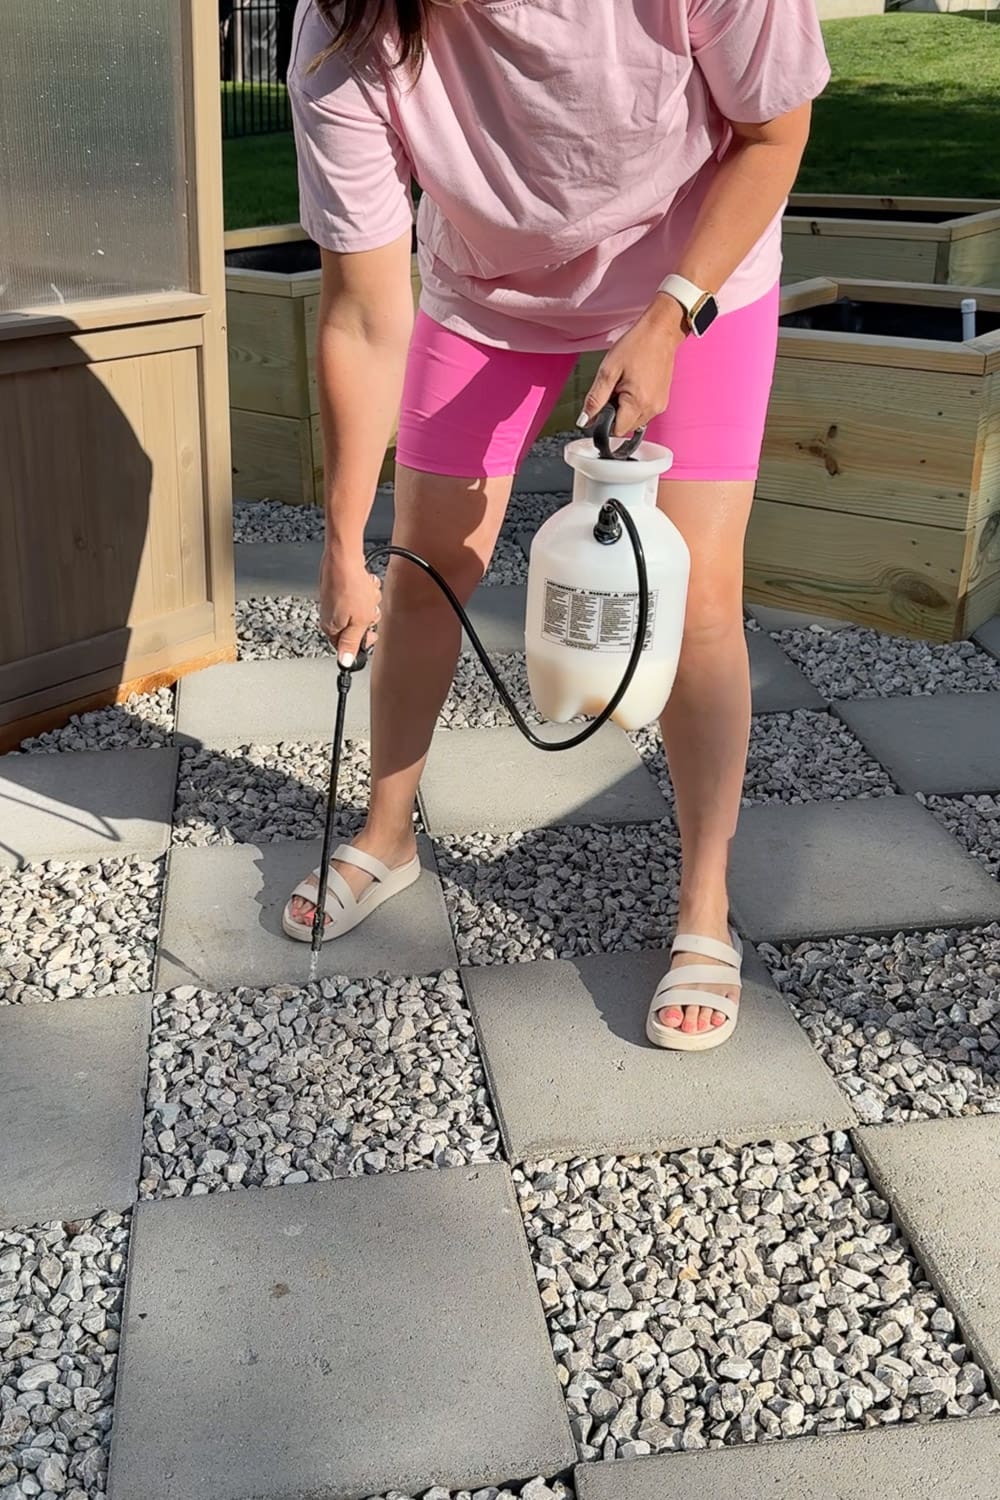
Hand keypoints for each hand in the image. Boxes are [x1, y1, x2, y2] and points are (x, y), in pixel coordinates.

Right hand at [319, 548, 381, 665]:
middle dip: (367, 618)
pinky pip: (358, 595)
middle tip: (368, 609)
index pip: (347, 646)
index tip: (372, 633)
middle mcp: (329, 615)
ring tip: (367, 593)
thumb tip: (345, 661)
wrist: (344, 557)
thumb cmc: (350, 587)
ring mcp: (334, 601)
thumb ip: (353, 643)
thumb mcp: (358, 622)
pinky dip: (365, 590)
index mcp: (330, 628)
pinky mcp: (340, 588)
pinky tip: (365, 584)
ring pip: (360, 610)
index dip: (363, 640)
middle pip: (356, 627)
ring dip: (368, 602)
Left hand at [579, 294, 686, 436]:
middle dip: (615, 413)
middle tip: (615, 388)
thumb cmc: (636, 345)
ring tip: (626, 383)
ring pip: (634, 421)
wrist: (660, 332)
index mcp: (638, 403)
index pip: (615, 430)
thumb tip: (584, 420)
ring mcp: (660, 406)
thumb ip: (595, 399)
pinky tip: (635, 385)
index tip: (602, 403)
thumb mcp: (608, 371)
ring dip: (625, 409)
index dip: (604, 420)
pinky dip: (635, 404)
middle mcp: (652, 409)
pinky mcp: (663, 401)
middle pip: (625, 427)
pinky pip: (643, 412)